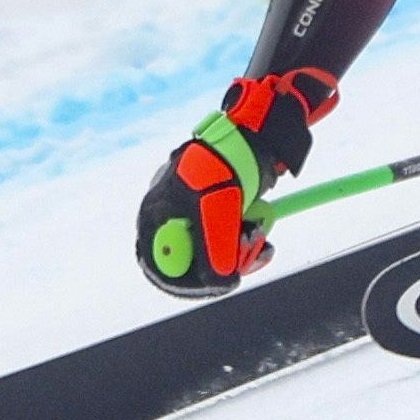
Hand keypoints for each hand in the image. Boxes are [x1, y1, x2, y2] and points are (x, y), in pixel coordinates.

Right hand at [135, 69, 337, 297]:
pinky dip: (248, 239)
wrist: (253, 133)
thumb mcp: (217, 215)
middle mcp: (172, 215)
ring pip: (215, 252)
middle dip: (223, 263)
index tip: (211, 286)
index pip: (158, 261)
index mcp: (157, 213)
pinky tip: (262, 229)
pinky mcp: (218, 210)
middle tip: (247, 252)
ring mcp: (196, 213)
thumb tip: (220, 284)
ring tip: (258, 232)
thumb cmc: (223, 166)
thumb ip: (215, 253)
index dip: (184, 280)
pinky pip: (230, 240)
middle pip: (190, 261)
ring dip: (241, 250)